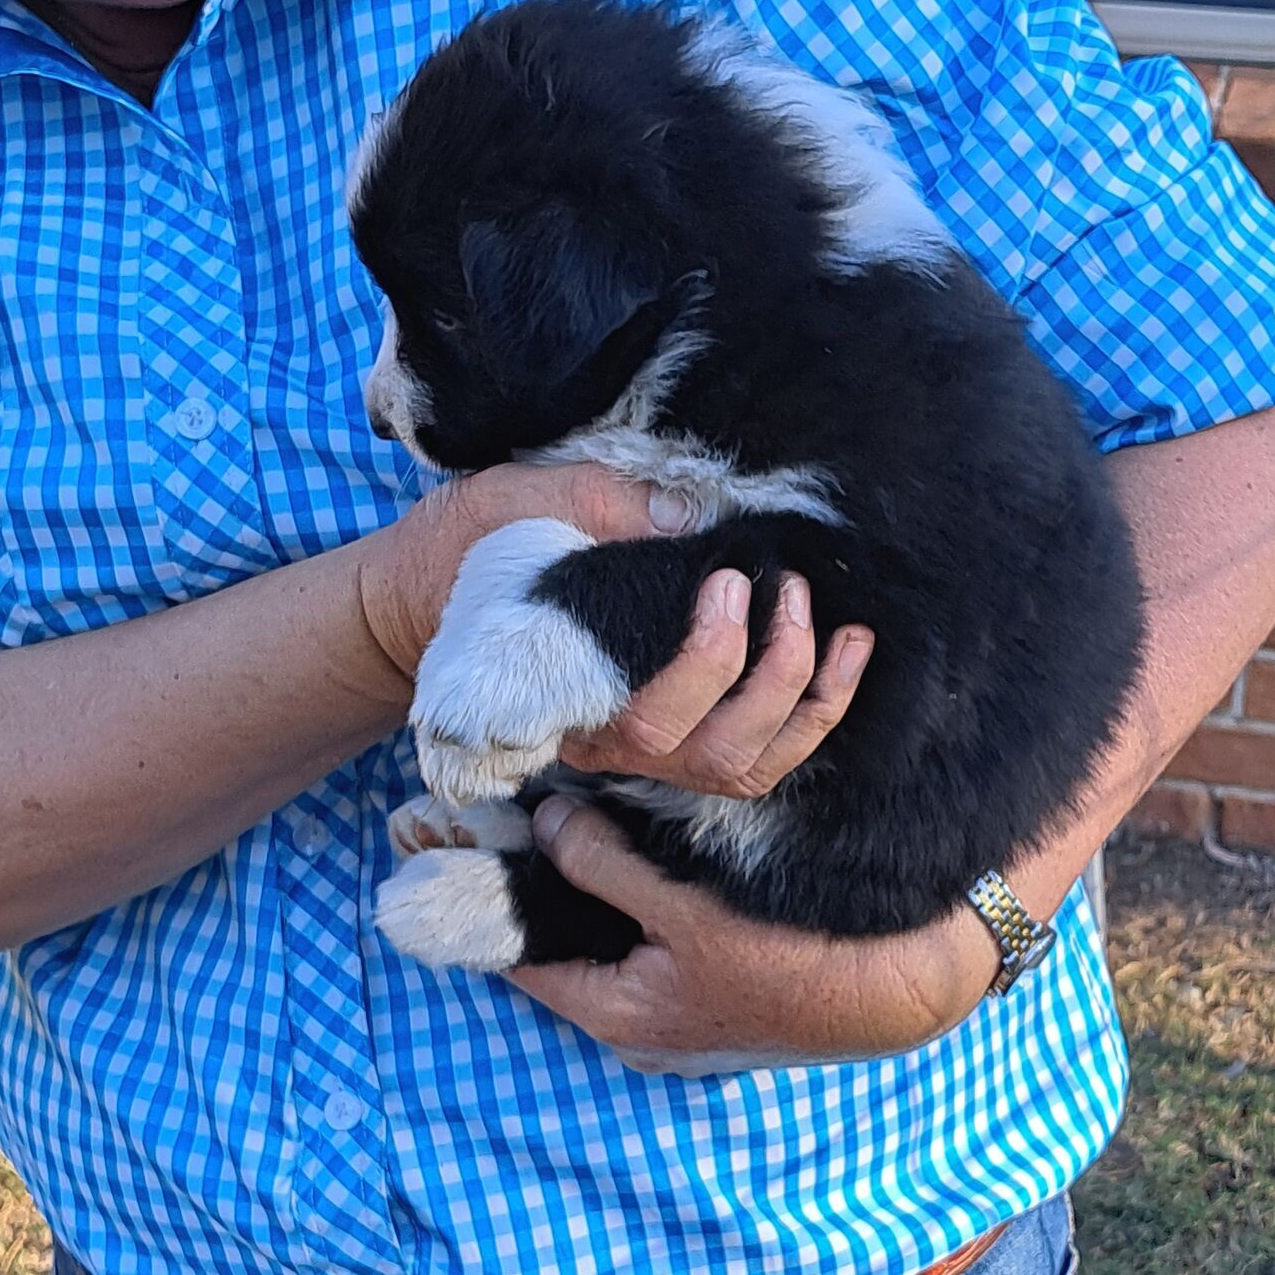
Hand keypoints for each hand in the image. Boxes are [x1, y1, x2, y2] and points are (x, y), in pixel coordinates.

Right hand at [360, 462, 874, 797]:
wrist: (429, 597)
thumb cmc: (473, 548)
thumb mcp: (519, 504)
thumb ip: (599, 509)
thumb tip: (689, 518)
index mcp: (557, 692)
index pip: (639, 713)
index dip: (703, 663)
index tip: (728, 580)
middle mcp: (602, 742)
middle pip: (703, 751)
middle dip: (767, 674)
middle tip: (787, 590)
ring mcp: (641, 752)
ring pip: (740, 770)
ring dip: (806, 704)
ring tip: (840, 630)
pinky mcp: (674, 739)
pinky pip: (756, 761)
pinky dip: (813, 718)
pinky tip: (845, 656)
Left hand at [506, 796, 1001, 1073]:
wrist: (898, 993)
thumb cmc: (794, 959)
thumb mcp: (687, 906)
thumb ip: (605, 864)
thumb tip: (546, 821)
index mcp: (618, 1017)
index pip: (521, 957)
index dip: (497, 896)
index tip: (476, 842)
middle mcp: (639, 1033)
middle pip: (567, 953)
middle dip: (551, 891)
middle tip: (535, 820)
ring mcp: (678, 1025)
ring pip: (612, 952)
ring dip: (599, 899)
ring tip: (588, 830)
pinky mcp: (714, 1005)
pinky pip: (653, 956)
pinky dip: (642, 915)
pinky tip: (651, 865)